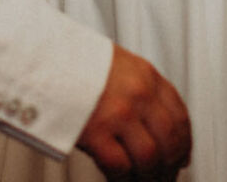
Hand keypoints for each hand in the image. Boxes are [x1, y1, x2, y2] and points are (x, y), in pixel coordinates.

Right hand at [74, 44, 190, 181]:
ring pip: (150, 157)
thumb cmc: (73, 61)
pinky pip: (120, 167)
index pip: (180, 115)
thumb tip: (153, 121)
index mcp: (146, 75)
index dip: (184, 143)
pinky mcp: (96, 131)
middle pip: (170, 140)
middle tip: (164, 177)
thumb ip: (137, 87)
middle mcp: (139, 93)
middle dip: (170, 166)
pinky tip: (119, 181)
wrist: (42, 56)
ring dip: (150, 177)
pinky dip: (123, 180)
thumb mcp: (116, 62)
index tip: (182, 157)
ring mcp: (119, 112)